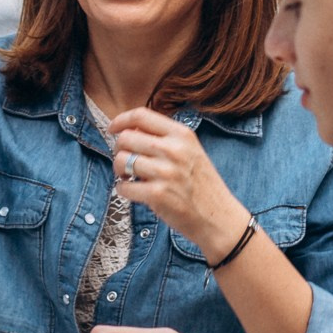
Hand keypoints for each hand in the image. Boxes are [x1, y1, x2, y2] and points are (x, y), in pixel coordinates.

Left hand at [107, 108, 246, 253]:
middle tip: (125, 161)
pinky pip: (123, 187)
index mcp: (182, 134)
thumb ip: (165, 138)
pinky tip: (134, 192)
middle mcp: (174, 149)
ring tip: (129, 177)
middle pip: (126, 138)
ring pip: (121, 161)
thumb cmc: (202, 185)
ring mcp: (165, 172)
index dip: (121, 120)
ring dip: (119, 171)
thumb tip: (129, 130)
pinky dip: (123, 190)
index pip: (141, 115)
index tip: (113, 129)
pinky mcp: (157, 194)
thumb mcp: (191, 151)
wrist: (219, 217)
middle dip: (118, 150)